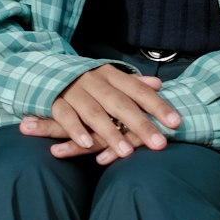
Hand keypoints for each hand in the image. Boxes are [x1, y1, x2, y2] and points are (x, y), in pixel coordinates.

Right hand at [19, 64, 180, 163]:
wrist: (43, 67)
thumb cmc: (86, 79)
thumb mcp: (110, 77)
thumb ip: (133, 83)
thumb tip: (159, 83)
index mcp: (111, 74)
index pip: (139, 90)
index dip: (158, 106)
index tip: (176, 123)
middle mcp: (95, 80)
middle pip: (121, 104)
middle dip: (141, 124)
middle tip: (160, 144)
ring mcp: (74, 90)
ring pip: (95, 112)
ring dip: (111, 133)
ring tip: (127, 152)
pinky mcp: (55, 100)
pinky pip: (66, 116)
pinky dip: (75, 130)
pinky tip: (86, 144)